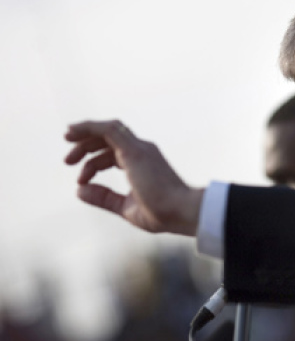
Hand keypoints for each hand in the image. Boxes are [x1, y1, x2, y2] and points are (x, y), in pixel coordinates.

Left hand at [64, 120, 203, 235]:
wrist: (181, 211)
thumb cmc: (162, 213)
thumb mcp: (125, 207)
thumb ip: (104, 197)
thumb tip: (79, 190)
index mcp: (143, 163)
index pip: (113, 154)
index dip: (93, 164)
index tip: (81, 180)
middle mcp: (143, 151)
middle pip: (109, 139)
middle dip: (85, 146)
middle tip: (68, 161)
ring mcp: (140, 149)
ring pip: (108, 130)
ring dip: (84, 135)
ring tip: (67, 144)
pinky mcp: (135, 150)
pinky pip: (109, 129)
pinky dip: (89, 127)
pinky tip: (73, 131)